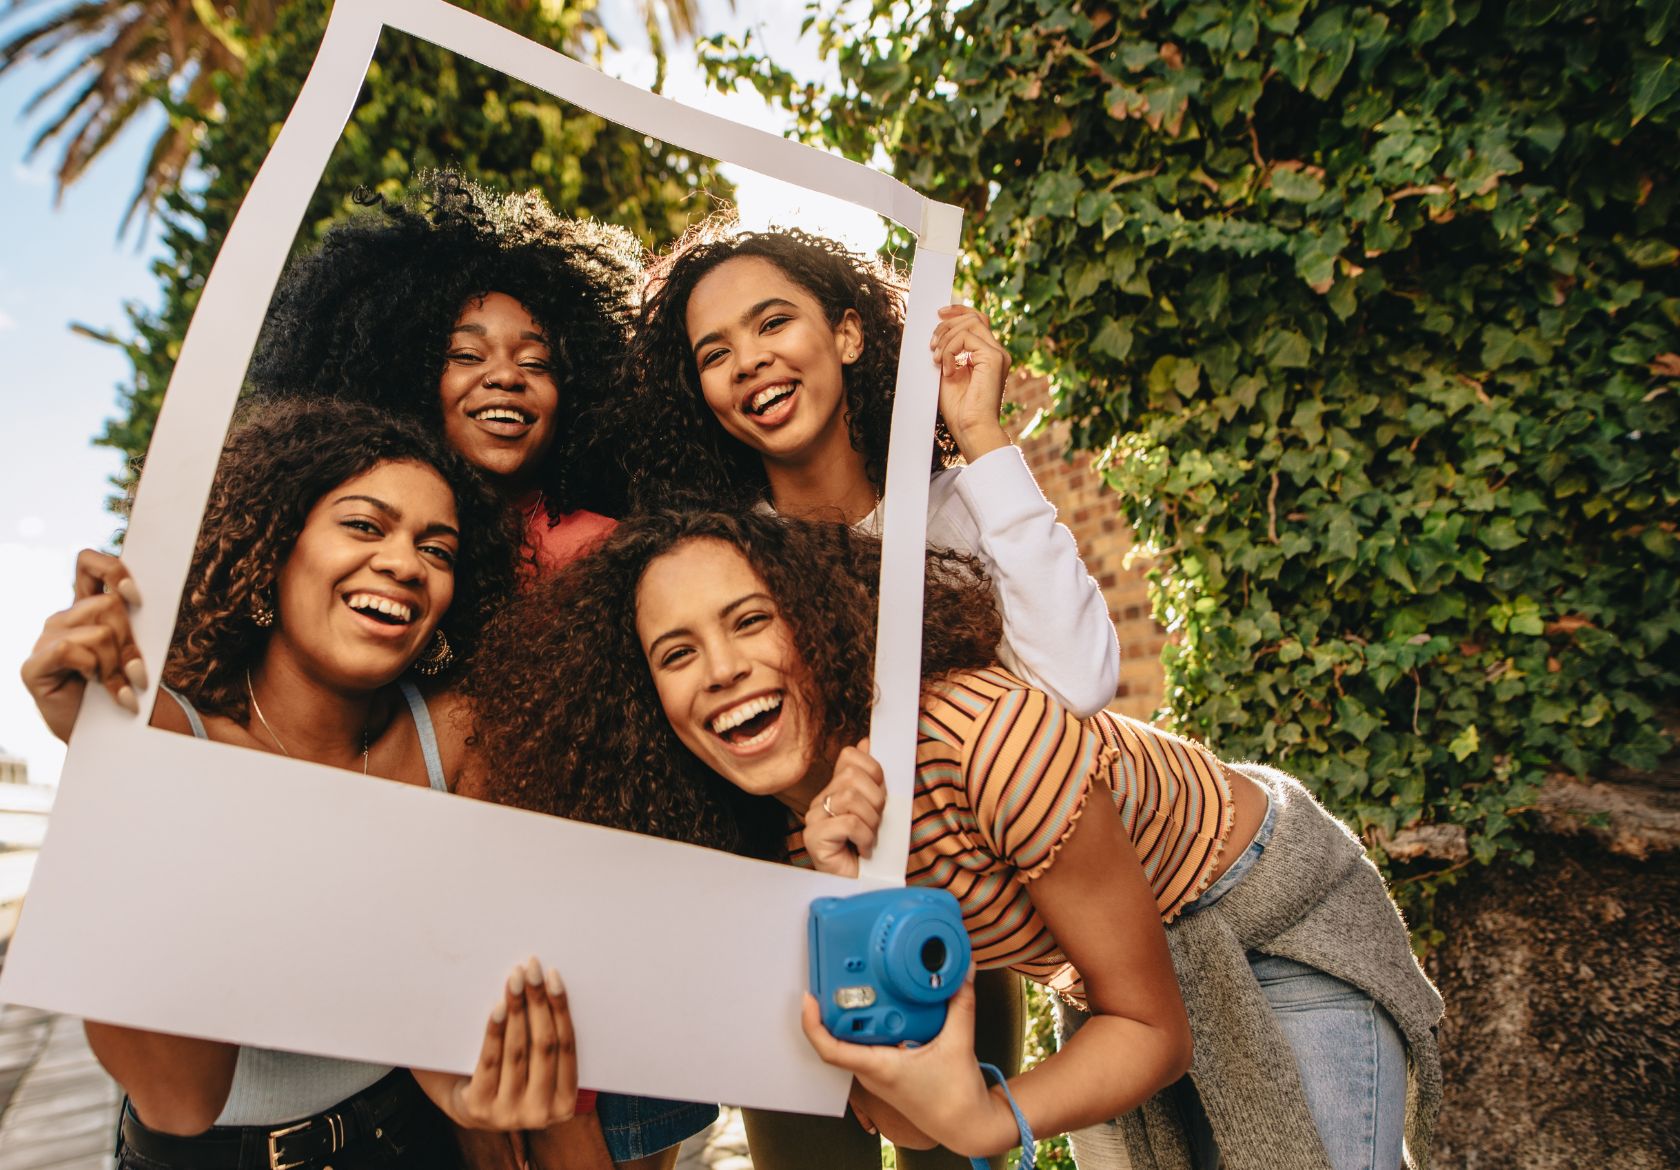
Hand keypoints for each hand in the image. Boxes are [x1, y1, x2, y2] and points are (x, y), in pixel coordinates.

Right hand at [20, 550, 145, 740]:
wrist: (104, 735)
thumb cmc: (120, 692)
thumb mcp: (132, 653)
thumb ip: (131, 626)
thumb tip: (136, 599)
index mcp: (86, 609)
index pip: (88, 563)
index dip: (112, 569)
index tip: (135, 595)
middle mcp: (62, 619)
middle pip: (109, 605)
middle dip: (130, 642)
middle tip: (136, 674)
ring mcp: (44, 641)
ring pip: (99, 632)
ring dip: (118, 665)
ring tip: (121, 688)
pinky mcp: (33, 666)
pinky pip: (71, 650)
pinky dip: (95, 671)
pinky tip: (102, 689)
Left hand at [415, 958, 579, 1130]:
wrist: (465, 1107)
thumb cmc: (509, 1078)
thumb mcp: (538, 1073)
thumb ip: (550, 1046)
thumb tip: (552, 986)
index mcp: (564, 1104)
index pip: (567, 1047)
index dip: (561, 1009)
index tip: (554, 977)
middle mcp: (540, 1113)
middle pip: (543, 1045)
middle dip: (539, 1001)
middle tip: (532, 968)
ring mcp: (508, 1113)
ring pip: (517, 1050)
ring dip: (517, 1009)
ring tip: (514, 978)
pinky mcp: (480, 1108)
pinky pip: (490, 1060)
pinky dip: (495, 1031)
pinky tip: (498, 1007)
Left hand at [802, 969, 1009, 1157]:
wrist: (964, 1125)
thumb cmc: (954, 1099)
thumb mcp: (959, 1045)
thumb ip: (961, 1006)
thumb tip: (961, 976)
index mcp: (879, 1067)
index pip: (831, 1048)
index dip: (813, 1023)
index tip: (809, 999)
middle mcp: (873, 1071)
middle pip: (839, 1035)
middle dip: (835, 1005)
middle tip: (836, 977)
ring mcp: (879, 1072)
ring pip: (855, 1039)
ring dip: (856, 1014)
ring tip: (857, 986)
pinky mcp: (888, 1070)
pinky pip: (871, 1044)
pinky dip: (874, 1023)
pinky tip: (884, 1007)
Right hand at [804, 739, 885, 877]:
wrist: (864, 887)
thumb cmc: (872, 849)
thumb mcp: (878, 807)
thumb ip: (872, 777)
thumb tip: (867, 741)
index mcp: (833, 789)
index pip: (850, 757)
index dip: (874, 772)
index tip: (881, 795)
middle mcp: (819, 801)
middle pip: (854, 778)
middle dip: (876, 802)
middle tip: (876, 823)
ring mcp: (814, 819)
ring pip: (852, 799)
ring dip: (871, 822)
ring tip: (868, 838)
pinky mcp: (814, 838)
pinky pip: (849, 822)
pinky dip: (865, 837)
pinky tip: (863, 849)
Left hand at [930, 305, 1011, 462]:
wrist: (971, 429)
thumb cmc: (960, 409)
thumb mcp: (948, 372)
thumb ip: (948, 352)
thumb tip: (937, 332)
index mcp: (988, 355)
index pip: (978, 320)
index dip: (959, 311)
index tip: (939, 314)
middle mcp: (997, 352)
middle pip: (974, 317)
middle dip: (946, 325)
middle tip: (931, 345)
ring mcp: (998, 354)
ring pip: (970, 323)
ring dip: (946, 339)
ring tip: (936, 359)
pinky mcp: (994, 358)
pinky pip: (967, 338)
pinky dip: (950, 350)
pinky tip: (947, 369)